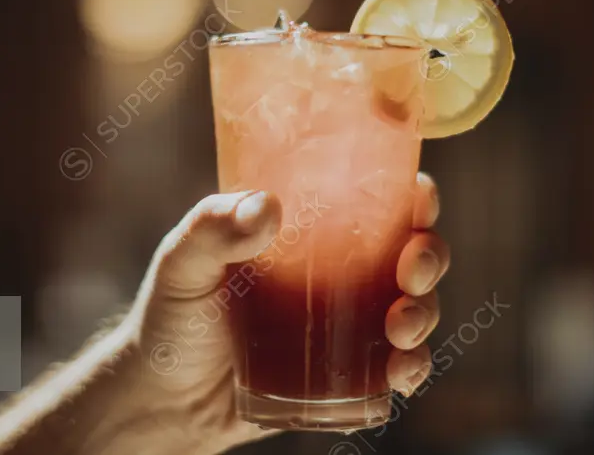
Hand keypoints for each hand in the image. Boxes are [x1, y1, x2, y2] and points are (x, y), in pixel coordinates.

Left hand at [130, 172, 447, 454]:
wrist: (164, 401)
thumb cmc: (172, 317)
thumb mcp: (182, 264)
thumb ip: (211, 229)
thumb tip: (266, 207)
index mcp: (309, 230)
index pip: (373, 198)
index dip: (411, 192)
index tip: (420, 197)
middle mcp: (339, 270)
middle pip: (410, 249)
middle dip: (429, 256)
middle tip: (412, 272)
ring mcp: (346, 323)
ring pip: (415, 306)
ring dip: (425, 314)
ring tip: (401, 330)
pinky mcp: (347, 373)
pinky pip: (397, 366)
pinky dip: (413, 368)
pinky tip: (400, 374)